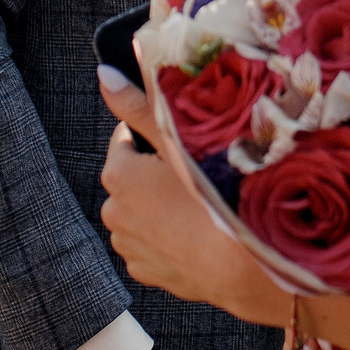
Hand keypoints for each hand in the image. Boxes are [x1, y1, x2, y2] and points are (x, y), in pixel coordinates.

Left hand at [98, 69, 291, 326]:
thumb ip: (138, 106)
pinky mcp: (147, 272)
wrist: (245, 268)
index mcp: (118, 175)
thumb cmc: (216, 201)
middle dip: (156, 172)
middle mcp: (114, 212)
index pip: (125, 140)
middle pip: (133, 177)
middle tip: (195, 173)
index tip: (179, 141)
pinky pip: (152, 242)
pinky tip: (197, 231)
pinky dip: (168, 235)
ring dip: (161, 205)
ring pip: (142, 211)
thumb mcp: (178, 141)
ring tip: (199, 204)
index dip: (153, 135)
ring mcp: (130, 246)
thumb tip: (105, 77)